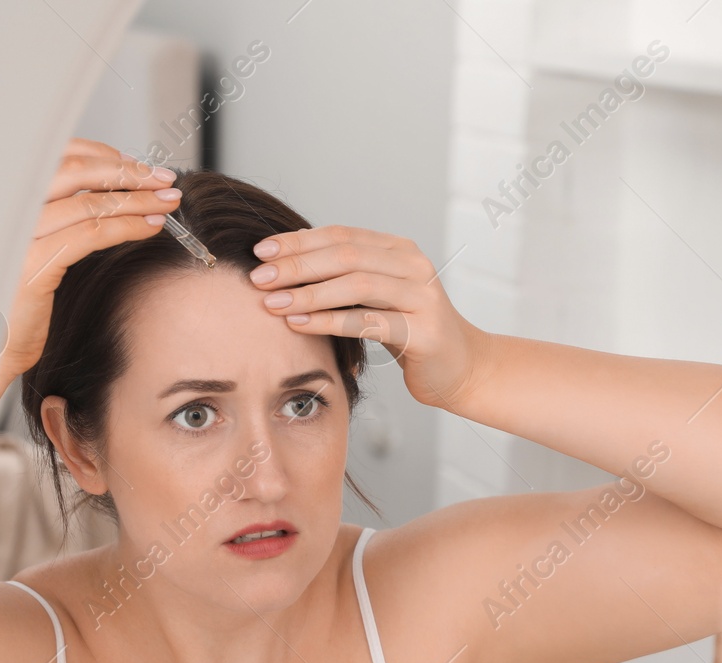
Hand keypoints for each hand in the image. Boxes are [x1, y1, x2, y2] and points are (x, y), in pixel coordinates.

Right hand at [0, 138, 183, 409]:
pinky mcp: (32, 263)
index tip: (138, 165)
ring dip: (136, 199)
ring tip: (166, 203)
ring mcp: (17, 234)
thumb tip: (109, 195)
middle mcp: (7, 209)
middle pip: (75, 172)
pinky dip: (127, 227)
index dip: (103, 156)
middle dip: (126, 172)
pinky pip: (90, 234)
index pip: (57, 158)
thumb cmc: (17, 306)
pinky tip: (150, 227)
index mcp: (8, 199)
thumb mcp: (39, 251)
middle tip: (163, 179)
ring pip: (89, 203)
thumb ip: (62, 220)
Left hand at [245, 225, 487, 409]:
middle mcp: (414, 266)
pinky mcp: (424, 331)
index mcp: (400, 250)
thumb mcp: (378, 297)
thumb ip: (346, 276)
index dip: (299, 241)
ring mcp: (422, 297)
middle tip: (259, 278)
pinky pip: (367, 322)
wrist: (461, 368)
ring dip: (308, 293)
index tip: (260, 251)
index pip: (341, 236)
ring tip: (272, 303)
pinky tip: (298, 323)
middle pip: (346, 256)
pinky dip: (328, 321)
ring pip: (356, 286)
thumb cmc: (411, 332)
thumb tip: (287, 258)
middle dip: (297, 266)